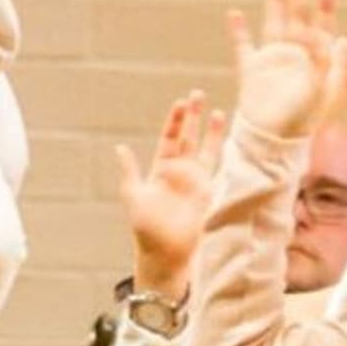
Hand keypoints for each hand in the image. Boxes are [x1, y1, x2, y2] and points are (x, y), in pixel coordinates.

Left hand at [112, 92, 220, 296]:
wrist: (164, 251)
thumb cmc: (145, 227)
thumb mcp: (133, 195)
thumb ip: (130, 171)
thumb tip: (120, 148)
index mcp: (160, 169)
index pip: (170, 138)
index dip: (175, 121)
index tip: (180, 103)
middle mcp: (179, 172)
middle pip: (188, 138)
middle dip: (193, 118)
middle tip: (197, 94)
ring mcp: (195, 182)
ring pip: (205, 150)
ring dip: (211, 133)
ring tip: (216, 111)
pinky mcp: (206, 193)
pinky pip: (215, 171)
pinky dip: (220, 156)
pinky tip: (226, 142)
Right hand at [227, 0, 346, 144]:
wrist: (276, 139)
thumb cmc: (306, 119)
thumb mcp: (329, 92)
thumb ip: (335, 66)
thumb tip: (342, 40)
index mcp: (316, 61)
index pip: (323, 28)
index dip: (325, 10)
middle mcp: (295, 56)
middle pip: (298, 19)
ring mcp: (272, 60)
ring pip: (273, 24)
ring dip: (274, 2)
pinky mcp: (251, 69)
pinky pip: (242, 46)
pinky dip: (237, 31)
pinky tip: (234, 13)